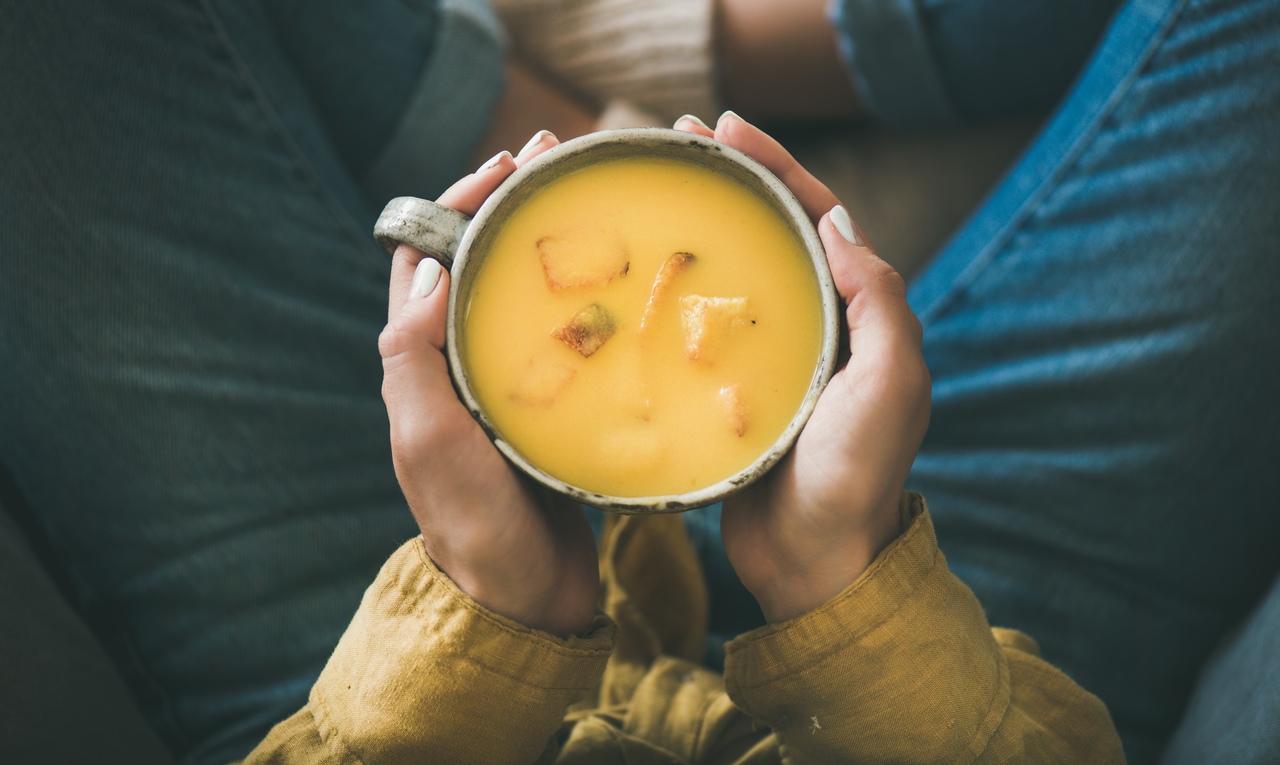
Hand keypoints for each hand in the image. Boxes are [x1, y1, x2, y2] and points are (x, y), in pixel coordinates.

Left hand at [380, 132, 599, 637]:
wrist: (523, 597)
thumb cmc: (470, 522)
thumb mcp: (429, 439)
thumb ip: (415, 358)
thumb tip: (434, 265)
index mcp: (420, 365)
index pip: (426, 260)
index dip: (457, 205)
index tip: (504, 169)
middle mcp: (460, 366)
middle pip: (478, 264)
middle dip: (510, 209)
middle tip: (557, 164)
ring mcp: (510, 386)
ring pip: (522, 295)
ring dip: (549, 245)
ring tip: (593, 205)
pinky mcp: (554, 409)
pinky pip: (565, 341)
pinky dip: (585, 301)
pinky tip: (622, 286)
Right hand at [675, 113, 930, 622]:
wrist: (815, 562)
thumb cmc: (856, 476)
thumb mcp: (889, 384)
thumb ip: (877, 303)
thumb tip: (835, 225)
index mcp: (861, 317)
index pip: (820, 218)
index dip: (778, 166)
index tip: (726, 130)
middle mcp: (822, 328)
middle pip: (776, 232)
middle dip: (736, 181)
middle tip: (681, 140)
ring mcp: (776, 359)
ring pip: (740, 272)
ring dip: (706, 226)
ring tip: (660, 190)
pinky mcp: (736, 391)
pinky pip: (708, 326)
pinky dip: (682, 291)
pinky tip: (645, 276)